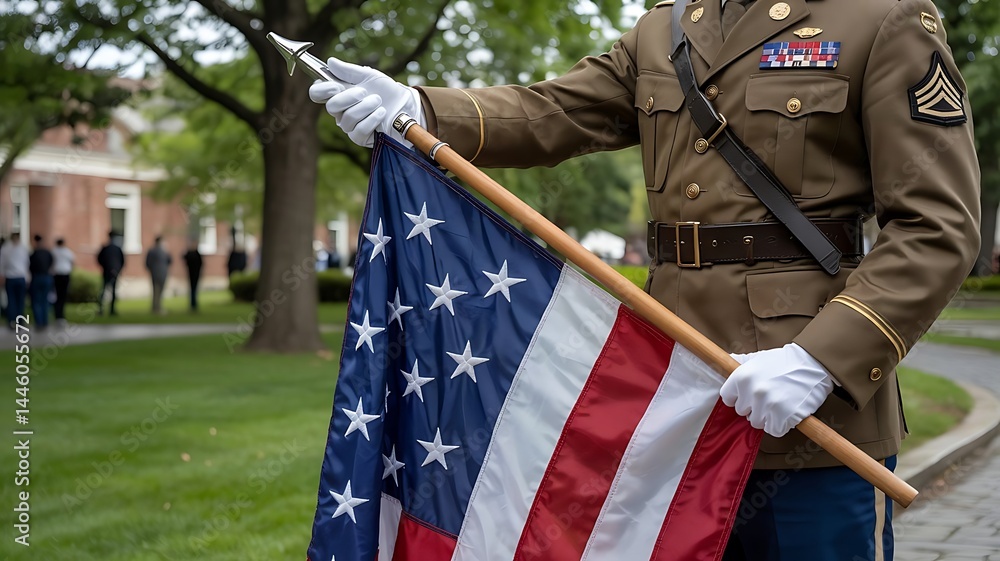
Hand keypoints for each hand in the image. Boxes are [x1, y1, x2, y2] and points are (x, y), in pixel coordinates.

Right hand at [308, 58, 424, 147]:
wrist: (405, 105)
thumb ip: (349, 70)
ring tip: (378, 101)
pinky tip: (381, 113)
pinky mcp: (360, 137)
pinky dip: (371, 120)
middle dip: (349, 97)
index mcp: (338, 93)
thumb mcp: (369, 75)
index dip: (322, 90)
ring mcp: (349, 125)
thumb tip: (330, 62)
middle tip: (364, 92)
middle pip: (331, 107)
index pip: (316, 94)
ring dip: (365, 107)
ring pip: (347, 118)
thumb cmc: (386, 90)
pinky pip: (359, 131)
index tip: (336, 85)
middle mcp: (340, 111)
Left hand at [720, 343, 833, 437]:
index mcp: (741, 378)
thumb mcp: (756, 359)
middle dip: (753, 407)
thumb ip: (737, 364)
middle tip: (768, 397)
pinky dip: (780, 424)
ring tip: (778, 403)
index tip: (748, 396)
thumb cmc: (783, 362)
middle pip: (742, 412)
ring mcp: (768, 405)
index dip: (739, 398)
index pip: (728, 398)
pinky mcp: (783, 417)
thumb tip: (717, 363)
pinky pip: (774, 430)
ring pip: (757, 423)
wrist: (812, 363)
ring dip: (767, 417)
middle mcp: (752, 392)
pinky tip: (787, 411)